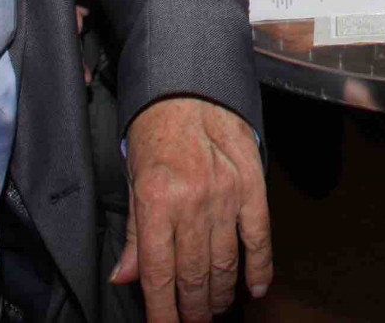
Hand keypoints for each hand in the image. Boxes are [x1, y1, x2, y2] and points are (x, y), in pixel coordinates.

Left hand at [112, 96, 270, 320]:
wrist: (190, 86)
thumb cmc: (156, 129)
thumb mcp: (133, 179)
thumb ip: (134, 234)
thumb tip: (125, 277)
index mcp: (156, 201)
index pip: (158, 275)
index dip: (162, 312)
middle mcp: (192, 202)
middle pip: (194, 276)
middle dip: (192, 309)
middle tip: (193, 322)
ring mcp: (226, 194)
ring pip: (226, 263)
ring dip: (221, 294)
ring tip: (215, 308)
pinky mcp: (252, 185)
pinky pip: (259, 236)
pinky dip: (259, 267)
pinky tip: (254, 287)